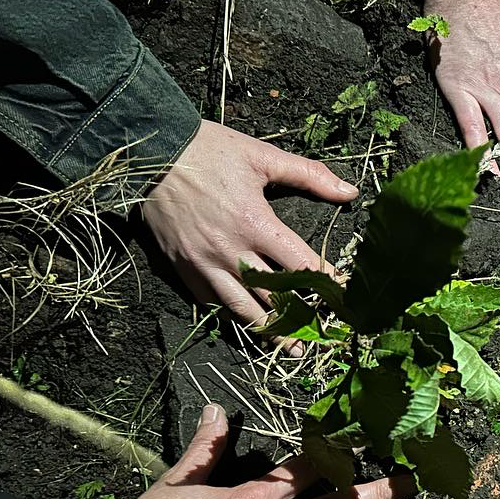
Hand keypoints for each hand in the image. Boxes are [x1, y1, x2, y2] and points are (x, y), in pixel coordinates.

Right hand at [143, 120, 357, 324]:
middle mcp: (231, 251)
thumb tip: (350, 191)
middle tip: (323, 335)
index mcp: (256, 223)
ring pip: (243, 308)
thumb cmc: (209, 150)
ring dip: (270, 330)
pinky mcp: (184, 269)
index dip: (328, 283)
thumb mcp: (262, 156)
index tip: (346, 297)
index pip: (302, 264)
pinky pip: (211, 303)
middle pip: (275, 296)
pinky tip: (249, 329)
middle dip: (302, 317)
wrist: (149, 153)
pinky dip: (232, 318)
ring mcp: (205, 264)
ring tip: (291, 347)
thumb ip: (309, 175)